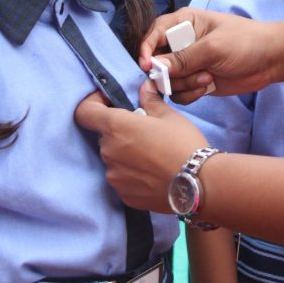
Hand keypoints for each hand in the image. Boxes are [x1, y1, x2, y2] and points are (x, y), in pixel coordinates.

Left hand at [74, 82, 207, 212]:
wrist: (199, 183)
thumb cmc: (183, 143)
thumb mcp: (169, 116)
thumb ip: (150, 101)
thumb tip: (144, 87)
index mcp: (115, 127)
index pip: (84, 112)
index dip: (94, 103)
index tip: (110, 102)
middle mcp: (108, 152)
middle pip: (104, 136)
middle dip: (119, 131)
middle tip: (144, 130)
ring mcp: (114, 176)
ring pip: (113, 158)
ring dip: (125, 153)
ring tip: (152, 154)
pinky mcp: (123, 195)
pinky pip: (122, 178)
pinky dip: (132, 173)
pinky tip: (153, 172)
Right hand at [138, 8, 283, 103]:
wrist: (271, 60)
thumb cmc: (245, 42)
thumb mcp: (213, 47)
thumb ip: (183, 59)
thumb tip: (154, 68)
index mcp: (184, 22)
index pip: (153, 33)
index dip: (145, 49)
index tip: (146, 65)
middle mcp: (181, 42)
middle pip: (156, 60)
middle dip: (169, 72)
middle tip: (188, 75)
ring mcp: (188, 64)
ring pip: (167, 80)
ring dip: (184, 84)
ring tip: (207, 79)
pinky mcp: (195, 81)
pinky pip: (179, 93)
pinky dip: (189, 94)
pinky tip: (208, 88)